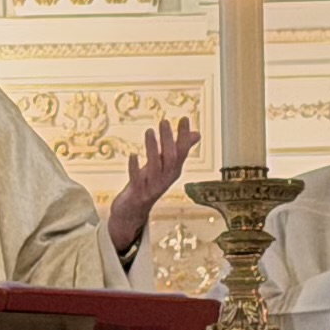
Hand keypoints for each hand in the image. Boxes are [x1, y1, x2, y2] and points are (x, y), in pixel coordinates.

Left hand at [106, 115, 197, 257]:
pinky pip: (137, 180)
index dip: (184, 136)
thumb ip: (179, 150)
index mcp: (173, 171)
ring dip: (152, 149)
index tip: (184, 118)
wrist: (132, 212)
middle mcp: (165, 179)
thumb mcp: (165, 166)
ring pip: (155, 167)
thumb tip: (197, 134)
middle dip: (168, 140)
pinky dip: (134, 167)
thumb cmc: (149, 184)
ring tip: (149, 131)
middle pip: (170, 159)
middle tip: (164, 122)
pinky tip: (132, 154)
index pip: (182, 152)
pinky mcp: (137, 193)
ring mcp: (152, 187)